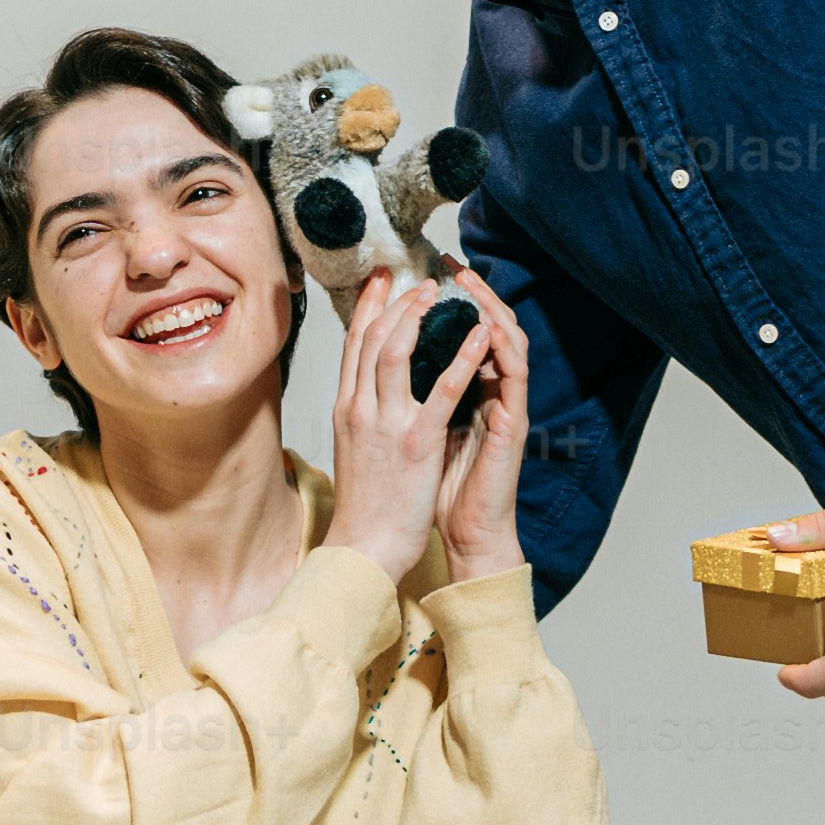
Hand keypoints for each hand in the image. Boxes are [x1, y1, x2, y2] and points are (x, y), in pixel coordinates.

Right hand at [323, 272, 487, 583]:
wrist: (364, 547)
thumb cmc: (365, 504)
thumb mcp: (354, 447)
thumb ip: (362, 413)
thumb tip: (371, 387)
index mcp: (346, 408)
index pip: (353, 344)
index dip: (369, 306)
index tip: (383, 279)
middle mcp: (359, 408)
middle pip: (372, 337)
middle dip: (395, 300)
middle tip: (417, 276)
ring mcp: (387, 423)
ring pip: (395, 351)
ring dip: (419, 315)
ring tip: (441, 292)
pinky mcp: (416, 442)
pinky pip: (442, 389)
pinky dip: (461, 357)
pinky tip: (478, 335)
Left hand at [430, 277, 532, 581]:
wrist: (463, 535)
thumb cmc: (435, 489)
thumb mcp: (414, 432)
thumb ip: (410, 399)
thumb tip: (378, 370)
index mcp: (461, 391)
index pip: (456, 333)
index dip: (439, 303)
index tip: (415, 273)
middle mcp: (487, 391)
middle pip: (485, 325)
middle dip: (469, 290)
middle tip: (449, 261)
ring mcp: (504, 404)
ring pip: (506, 339)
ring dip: (489, 307)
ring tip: (469, 281)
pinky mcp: (513, 422)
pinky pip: (514, 373)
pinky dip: (501, 346)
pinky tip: (486, 323)